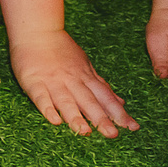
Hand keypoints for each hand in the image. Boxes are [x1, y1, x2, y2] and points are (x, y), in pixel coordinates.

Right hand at [7, 28, 135, 137]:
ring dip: (76, 117)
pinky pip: (41, 97)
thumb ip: (101, 85)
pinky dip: (48, 109)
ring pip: (66, 101)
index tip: (133, 127)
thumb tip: (120, 102)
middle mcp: (72, 80)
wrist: (37, 31)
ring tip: (85, 132)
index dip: (119, 112)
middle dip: (101, 119)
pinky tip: (54, 121)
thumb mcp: (86, 65)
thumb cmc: (62, 50)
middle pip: (89, 101)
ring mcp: (53, 81)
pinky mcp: (34, 82)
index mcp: (86, 77)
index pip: (106, 97)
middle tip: (113, 135)